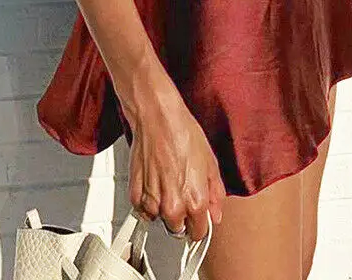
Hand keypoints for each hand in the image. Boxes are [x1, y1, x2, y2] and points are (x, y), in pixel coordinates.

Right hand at [123, 80, 225, 241]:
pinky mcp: (135, 195)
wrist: (157, 117)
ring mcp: (152, 203)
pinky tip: (155, 181)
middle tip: (182, 192)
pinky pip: (143, 210)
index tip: (198, 219)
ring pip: (159, 220)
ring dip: (163, 207)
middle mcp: (172, 207)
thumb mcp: (210, 163)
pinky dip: (148, 201)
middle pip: (178, 230)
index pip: (198, 233)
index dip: (200, 224)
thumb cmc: (183, 134)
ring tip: (167, 182)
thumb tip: (215, 214)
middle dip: (181, 216)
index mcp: (195, 201)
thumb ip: (215, 194)